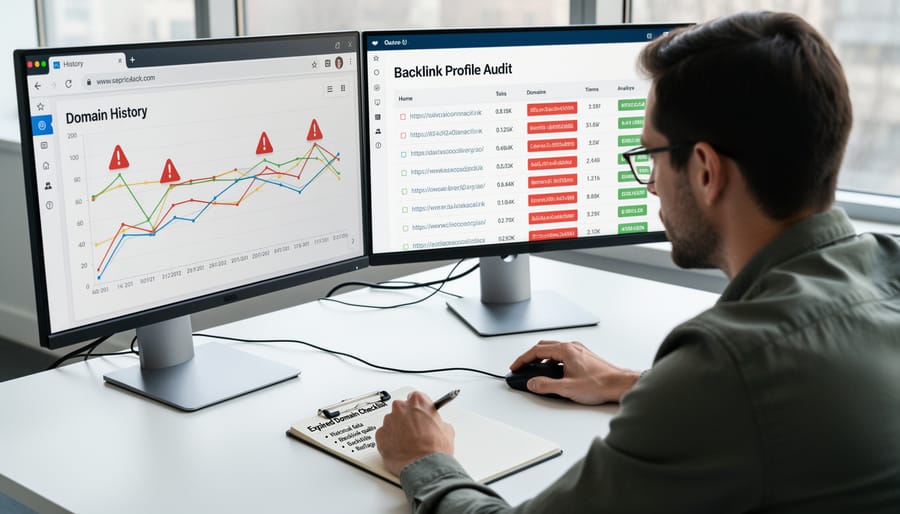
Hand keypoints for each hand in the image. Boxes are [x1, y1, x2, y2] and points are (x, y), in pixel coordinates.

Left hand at [376, 391, 454, 475]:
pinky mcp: (380, 435)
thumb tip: (435, 425)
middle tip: (415, 431)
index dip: (418, 409)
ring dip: (397, 429)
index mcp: (418, 401)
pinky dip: (389, 440)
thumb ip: (437, 421)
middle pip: (401, 408)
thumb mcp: (446, 430)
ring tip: (407, 443)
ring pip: (391, 422)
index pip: (415, 397)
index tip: (420, 415)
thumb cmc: (435, 449)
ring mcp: (389, 421)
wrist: (424, 467)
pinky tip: (399, 448)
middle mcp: (401, 408)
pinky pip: (384, 435)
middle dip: (407, 418)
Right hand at [510, 340, 639, 404]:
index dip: (522, 359)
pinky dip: (552, 362)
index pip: (536, 351)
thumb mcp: (567, 388)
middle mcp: (571, 346)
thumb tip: (532, 383)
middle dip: (530, 357)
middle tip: (522, 368)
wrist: (620, 384)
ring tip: (535, 372)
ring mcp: (578, 350)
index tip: (515, 367)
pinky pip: (562, 355)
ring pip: (553, 350)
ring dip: (542, 360)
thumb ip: (546, 385)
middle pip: (543, 347)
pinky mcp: (584, 357)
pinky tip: (554, 373)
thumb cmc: (600, 384)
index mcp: (565, 350)